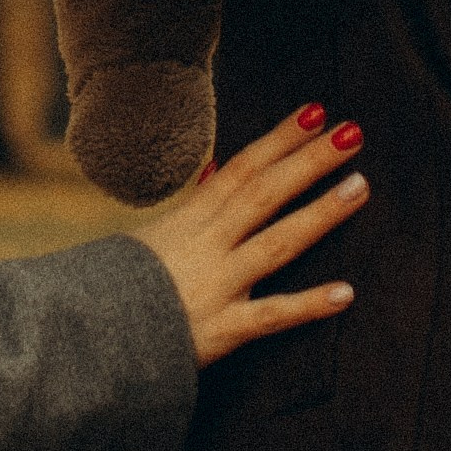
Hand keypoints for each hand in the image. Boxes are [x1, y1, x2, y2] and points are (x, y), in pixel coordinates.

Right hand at [134, 108, 364, 365]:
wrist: (90, 339)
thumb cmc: (121, 285)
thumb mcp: (155, 235)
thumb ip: (193, 205)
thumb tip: (217, 168)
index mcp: (192, 219)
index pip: (242, 168)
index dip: (280, 138)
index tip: (316, 111)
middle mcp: (208, 244)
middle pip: (264, 194)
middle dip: (308, 161)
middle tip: (352, 132)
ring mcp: (217, 285)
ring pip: (276, 243)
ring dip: (320, 214)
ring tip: (360, 186)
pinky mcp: (221, 330)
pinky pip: (270, 316)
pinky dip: (307, 305)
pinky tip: (346, 293)